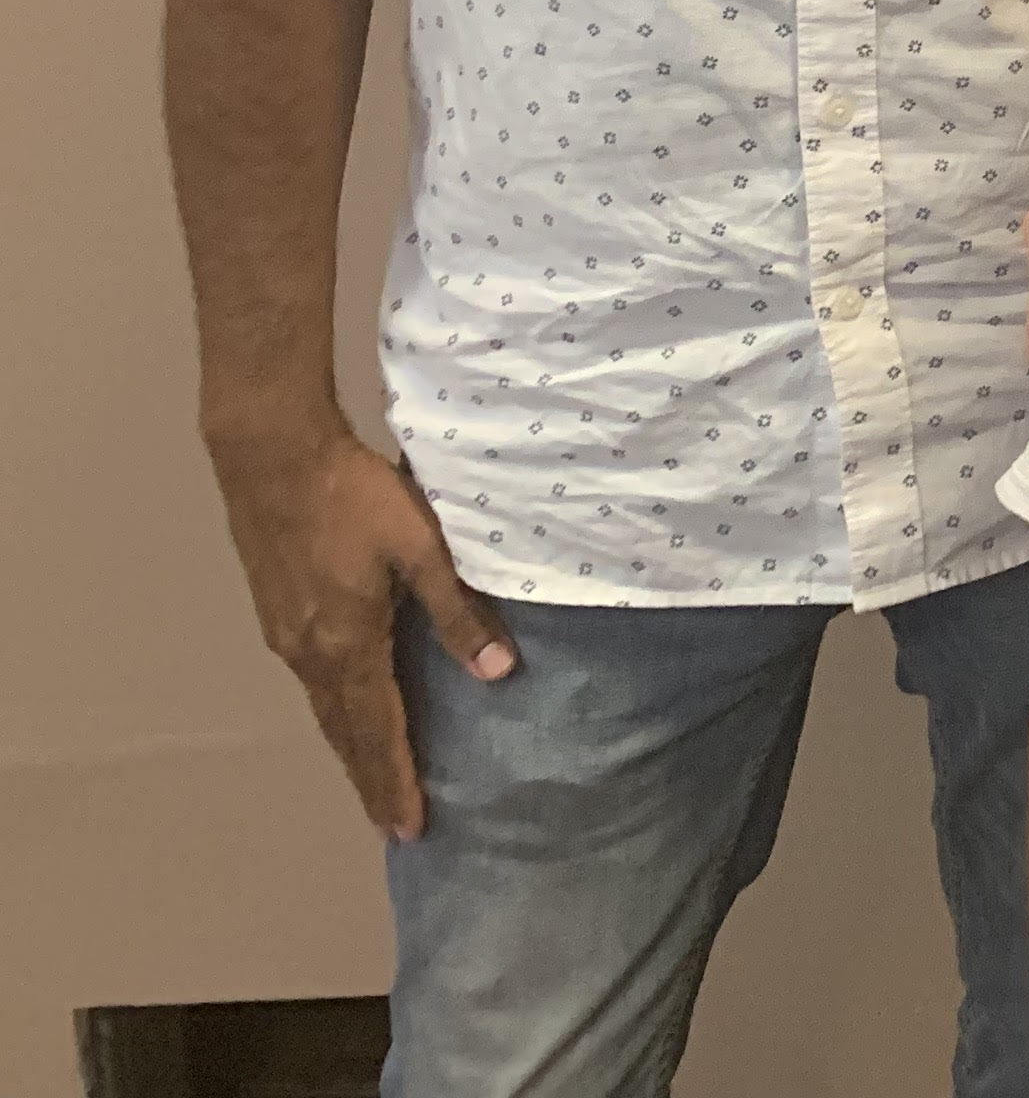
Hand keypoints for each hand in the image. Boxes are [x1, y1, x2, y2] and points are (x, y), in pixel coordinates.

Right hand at [209, 423, 512, 840]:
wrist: (272, 456)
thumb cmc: (354, 496)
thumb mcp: (422, 548)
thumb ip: (458, 610)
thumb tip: (498, 671)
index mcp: (348, 645)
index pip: (378, 730)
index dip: (396, 779)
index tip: (410, 828)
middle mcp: (309, 654)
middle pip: (345, 733)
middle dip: (372, 780)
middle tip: (393, 826)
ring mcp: (286, 636)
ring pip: (325, 710)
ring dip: (352, 750)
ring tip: (374, 783)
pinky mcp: (278, 613)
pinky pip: (312, 682)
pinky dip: (336, 714)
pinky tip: (348, 713)